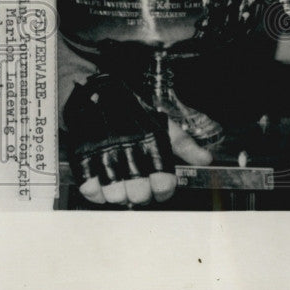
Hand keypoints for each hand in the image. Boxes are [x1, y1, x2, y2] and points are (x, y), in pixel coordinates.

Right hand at [64, 74, 212, 205]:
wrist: (100, 93)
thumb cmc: (136, 113)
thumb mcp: (164, 124)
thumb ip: (185, 144)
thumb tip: (206, 160)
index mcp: (152, 140)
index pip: (164, 183)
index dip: (164, 191)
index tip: (161, 190)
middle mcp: (130, 147)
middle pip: (140, 193)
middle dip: (142, 196)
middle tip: (141, 188)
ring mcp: (105, 153)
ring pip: (115, 194)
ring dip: (120, 195)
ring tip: (123, 185)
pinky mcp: (84, 156)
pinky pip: (90, 189)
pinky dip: (97, 193)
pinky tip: (104, 185)